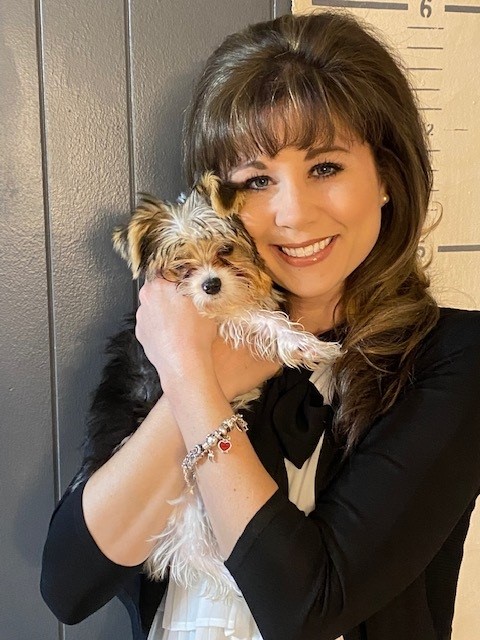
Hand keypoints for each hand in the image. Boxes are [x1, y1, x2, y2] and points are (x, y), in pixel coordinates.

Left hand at [135, 278, 279, 400]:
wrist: (184, 366)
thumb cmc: (195, 334)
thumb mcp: (206, 301)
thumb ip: (200, 284)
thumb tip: (202, 277)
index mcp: (159, 284)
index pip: (168, 269)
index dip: (181, 275)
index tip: (190, 281)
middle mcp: (146, 299)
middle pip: (160, 288)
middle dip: (174, 293)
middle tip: (191, 301)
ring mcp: (142, 318)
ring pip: (157, 307)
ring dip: (168, 310)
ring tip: (186, 322)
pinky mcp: (142, 334)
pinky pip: (154, 324)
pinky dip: (163, 326)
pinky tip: (178, 333)